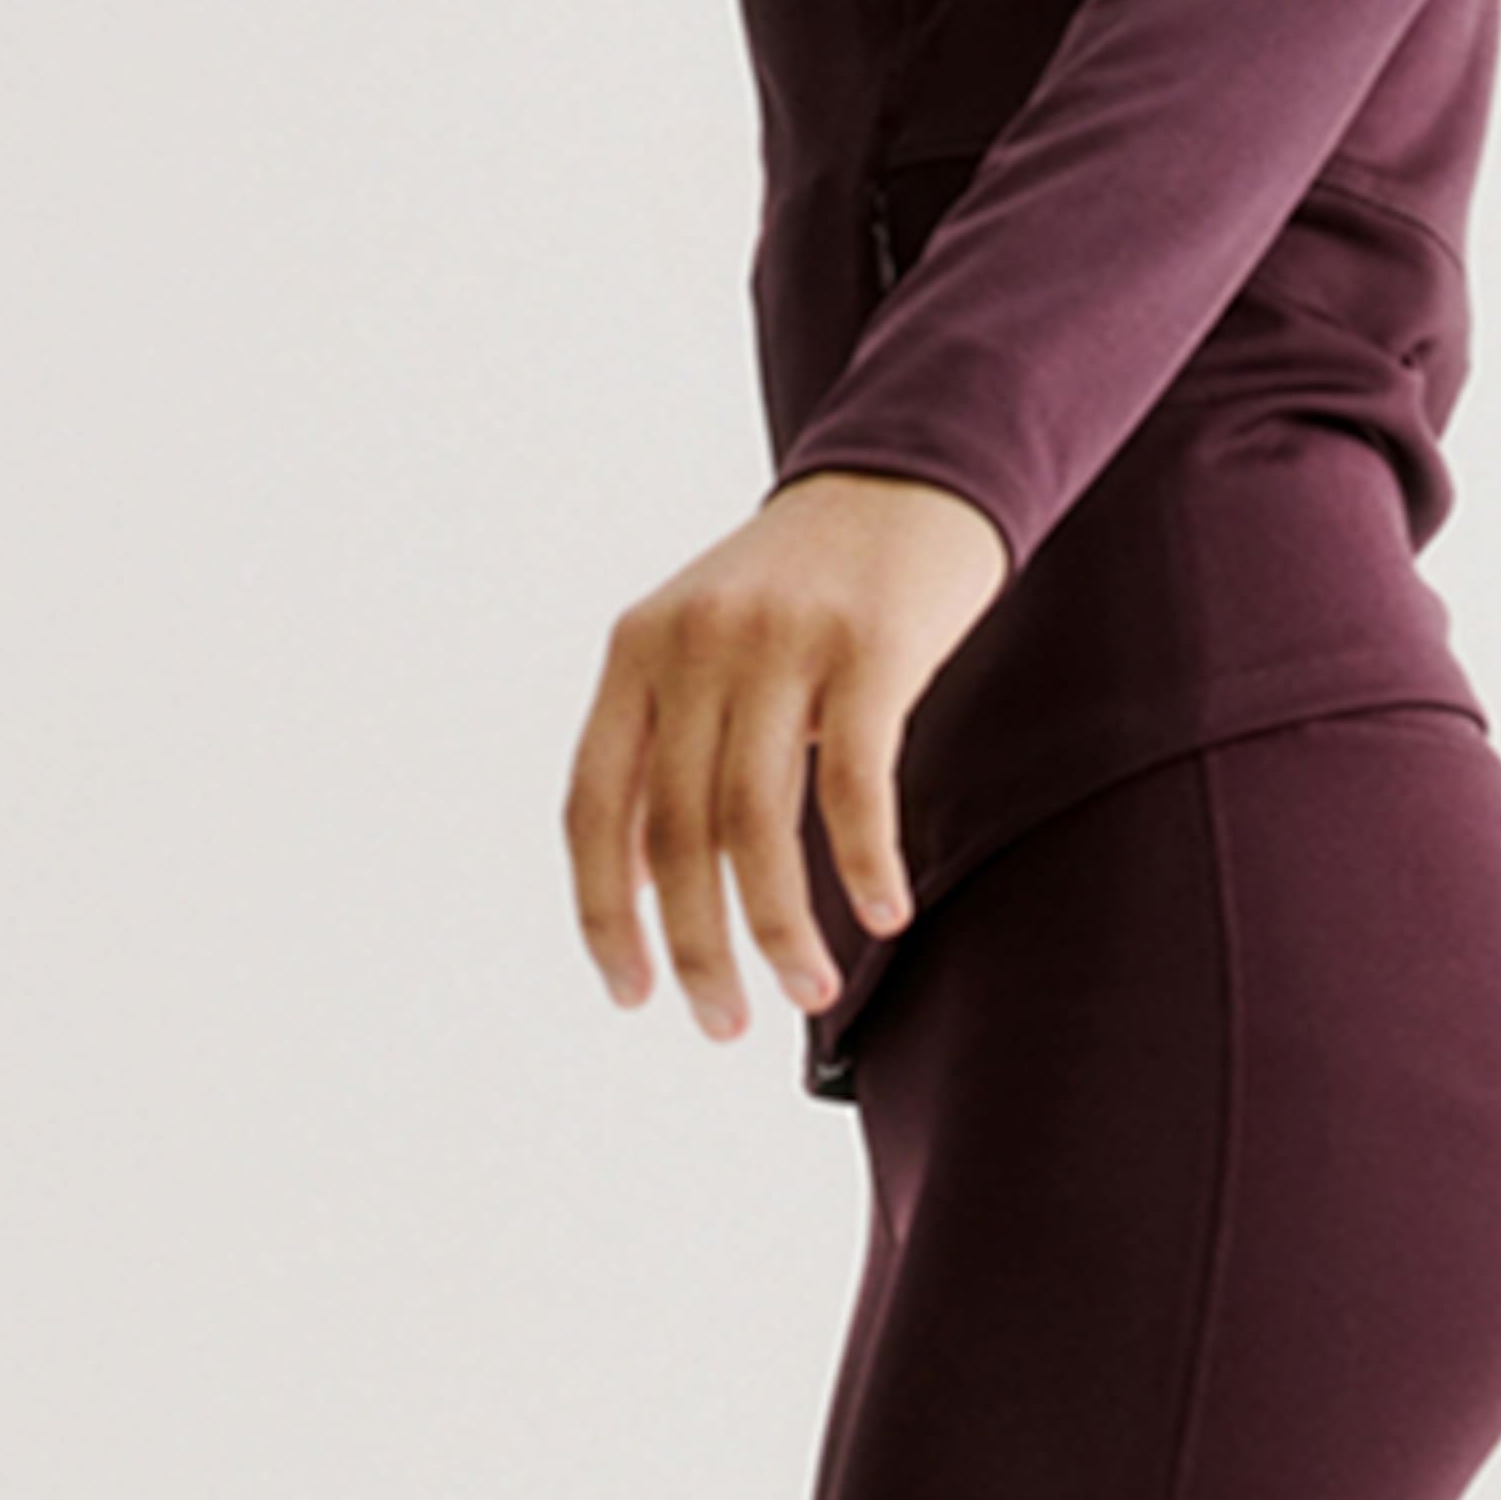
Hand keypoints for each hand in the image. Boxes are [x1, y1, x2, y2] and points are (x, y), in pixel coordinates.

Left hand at [564, 467, 1010, 1036]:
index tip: (635, 994)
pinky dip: (865, 863)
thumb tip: (636, 883)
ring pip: (759, 824)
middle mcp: (695, 645)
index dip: (604, 913)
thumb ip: (669, 744)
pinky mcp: (872, 646)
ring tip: (809, 994)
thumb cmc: (808, 590)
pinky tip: (886, 915)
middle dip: (700, 947)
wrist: (908, 474)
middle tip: (725, 1025)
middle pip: (676, 832)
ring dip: (782, 929)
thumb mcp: (707, 647)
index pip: (592, 807)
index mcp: (636, 654)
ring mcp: (782, 642)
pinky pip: (857, 784)